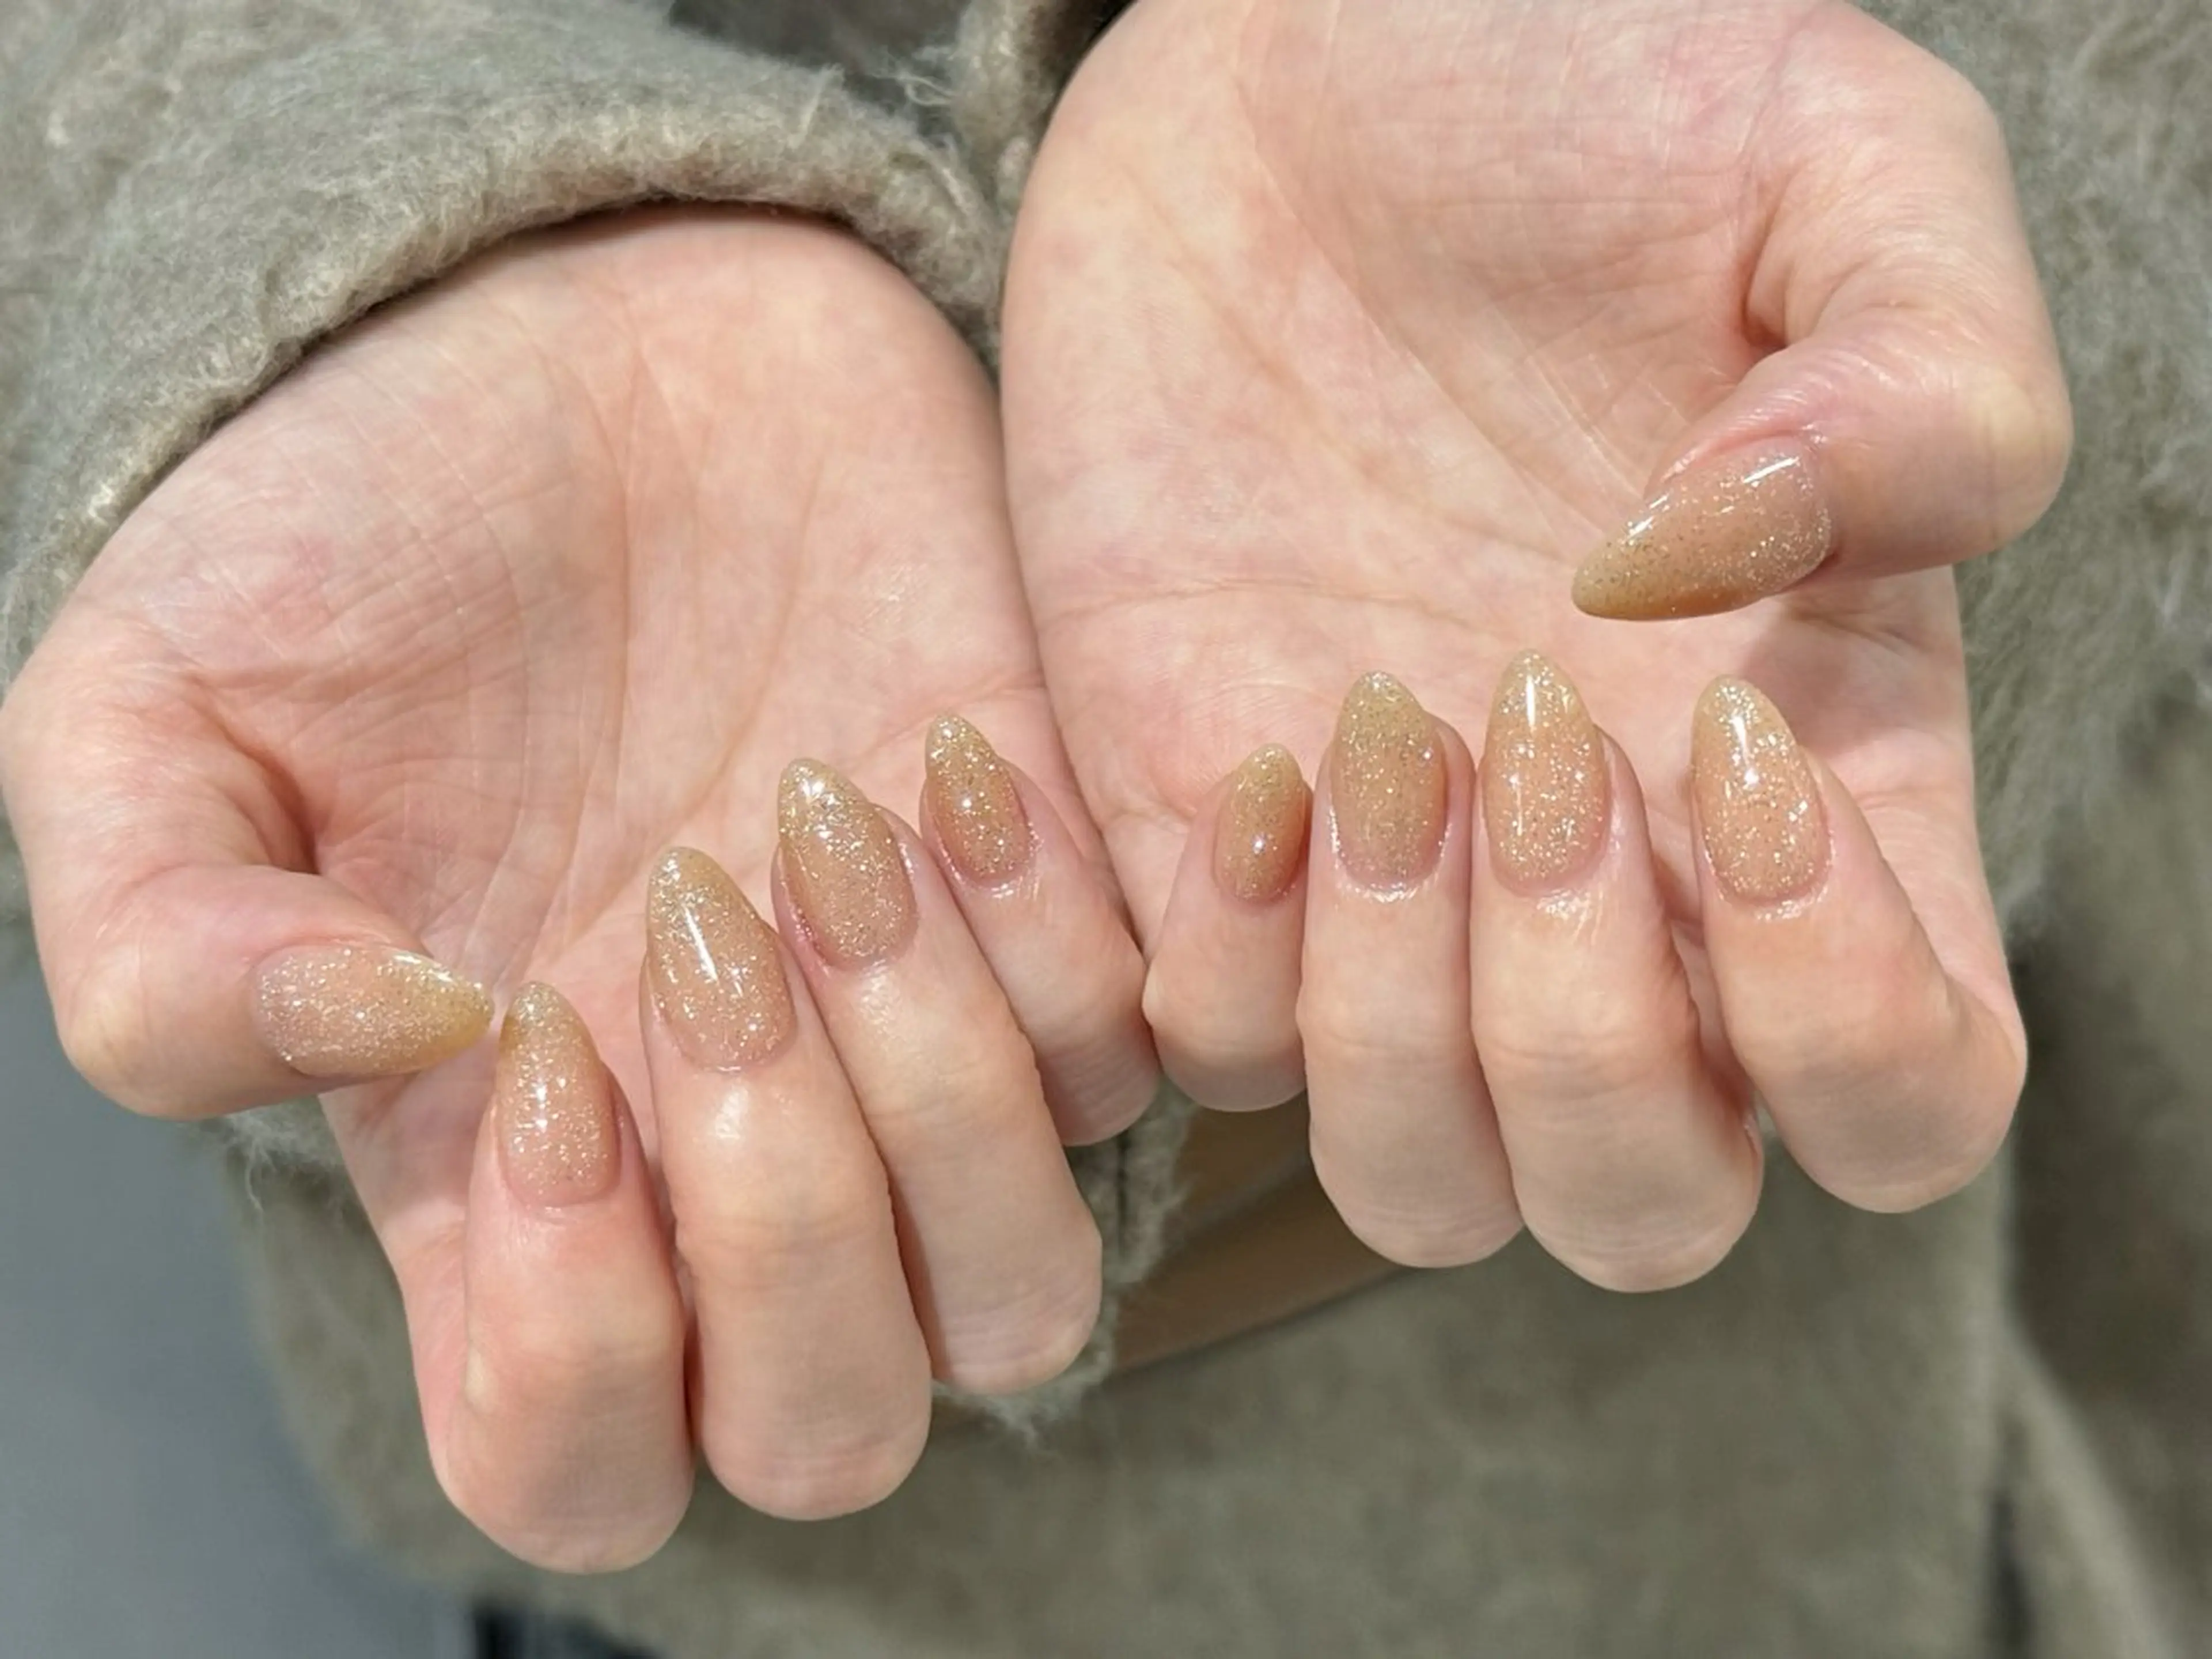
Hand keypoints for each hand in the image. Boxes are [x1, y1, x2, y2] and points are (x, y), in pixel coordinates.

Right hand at [0, 211, 1153, 1566]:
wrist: (582, 338)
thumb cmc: (357, 531)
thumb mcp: (155, 715)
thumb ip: (167, 948)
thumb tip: (390, 1040)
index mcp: (501, 1174)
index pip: (577, 1459)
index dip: (578, 1355)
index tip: (539, 1058)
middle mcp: (722, 1157)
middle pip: (840, 1425)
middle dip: (794, 1236)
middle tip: (700, 937)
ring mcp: (908, 1049)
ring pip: (1024, 1290)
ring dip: (944, 1098)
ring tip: (825, 832)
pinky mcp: (1056, 907)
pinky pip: (1135, 1049)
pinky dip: (1059, 929)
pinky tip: (942, 746)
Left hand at [1002, 0, 2068, 1283]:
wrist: (1309, 61)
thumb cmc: (1599, 90)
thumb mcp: (1842, 167)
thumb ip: (1919, 392)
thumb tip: (1714, 596)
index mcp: (1815, 774)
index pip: (1902, 1095)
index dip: (1848, 1027)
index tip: (1738, 757)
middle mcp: (1609, 885)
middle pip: (1634, 1203)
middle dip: (1581, 1049)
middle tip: (1527, 742)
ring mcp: (1388, 888)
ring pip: (1410, 1177)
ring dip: (1388, 1024)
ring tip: (1366, 734)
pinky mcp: (1191, 834)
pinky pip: (1196, 1047)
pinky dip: (1212, 958)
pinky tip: (1239, 748)